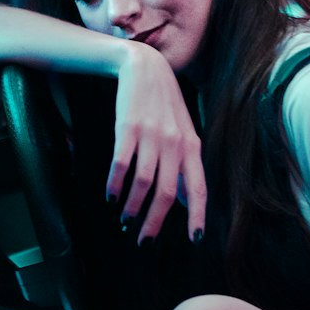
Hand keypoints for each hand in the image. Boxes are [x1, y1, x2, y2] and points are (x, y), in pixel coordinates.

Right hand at [107, 41, 206, 243]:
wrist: (144, 67)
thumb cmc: (164, 104)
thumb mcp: (182, 132)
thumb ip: (185, 165)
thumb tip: (185, 201)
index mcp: (192, 147)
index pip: (198, 188)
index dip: (198, 216)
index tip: (195, 240)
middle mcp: (175, 143)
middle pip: (167, 194)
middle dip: (154, 223)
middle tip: (143, 241)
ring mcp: (152, 135)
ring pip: (144, 183)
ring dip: (132, 207)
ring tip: (125, 221)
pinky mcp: (128, 128)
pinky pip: (121, 164)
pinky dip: (115, 185)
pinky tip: (110, 196)